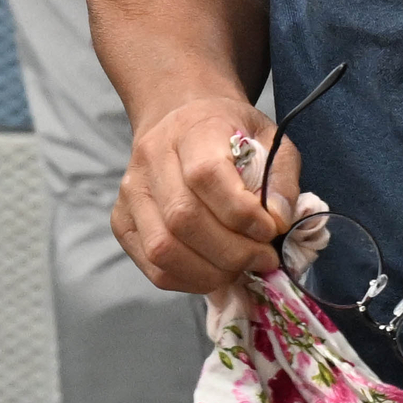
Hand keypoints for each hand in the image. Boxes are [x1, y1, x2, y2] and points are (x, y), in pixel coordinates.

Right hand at [114, 97, 296, 296]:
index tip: (271, 230)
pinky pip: (153, 267)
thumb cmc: (230, 133)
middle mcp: (150, 159)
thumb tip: (278, 221)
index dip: (241, 213)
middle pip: (182, 219)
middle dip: (232, 252)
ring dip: (210, 272)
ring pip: (162, 249)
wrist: (180, 121)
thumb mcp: (268, 138)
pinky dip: (189, 281)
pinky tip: (215, 273)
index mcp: (190, 130)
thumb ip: (280, 177)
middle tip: (262, 259)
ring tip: (240, 269)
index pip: (205, 176)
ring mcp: (130, 192)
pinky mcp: (122, 221)